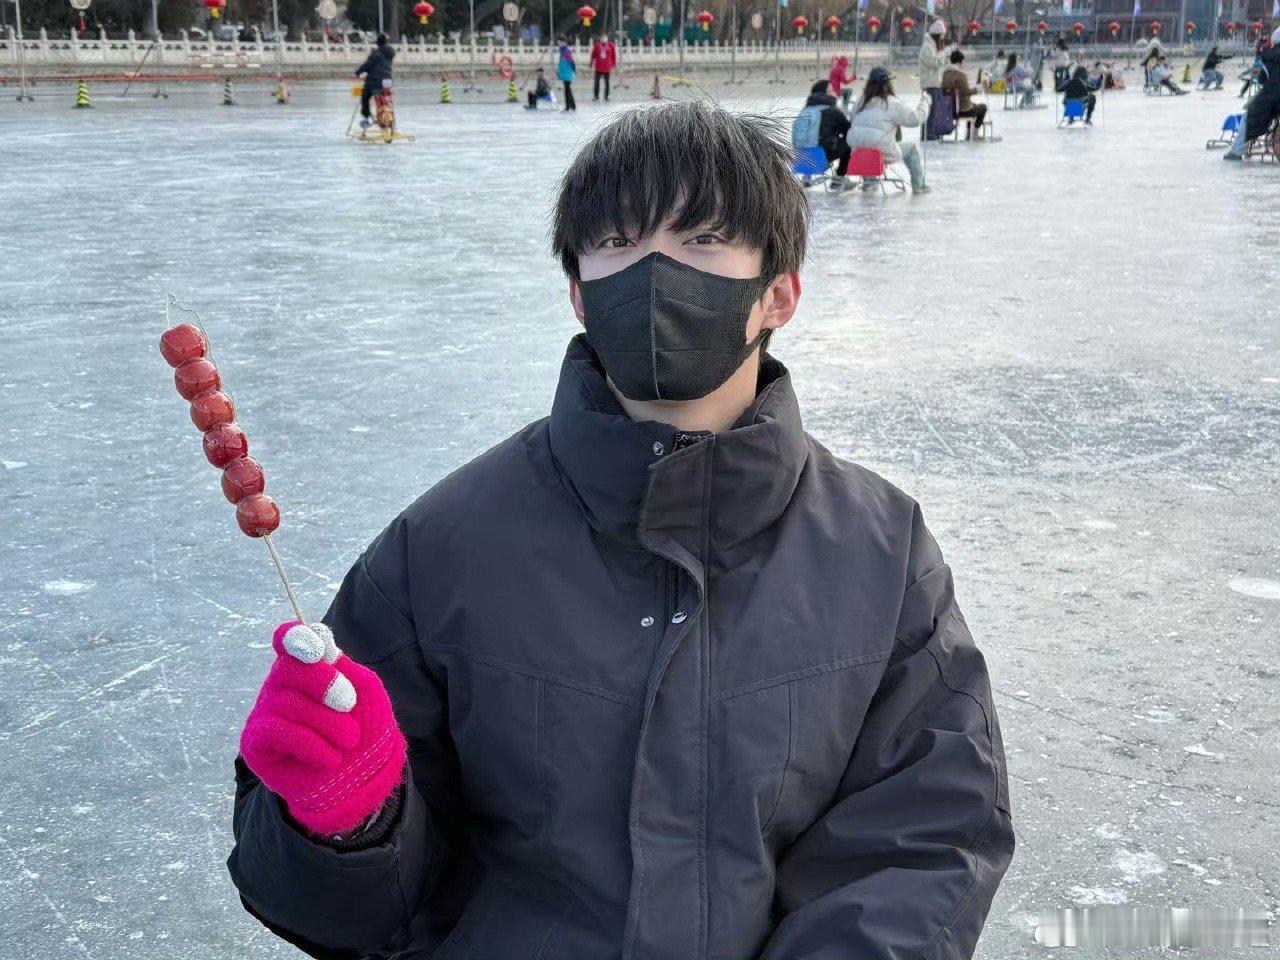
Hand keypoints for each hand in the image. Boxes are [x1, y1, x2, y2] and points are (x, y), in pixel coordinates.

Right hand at [241, 621, 405, 836]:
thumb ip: (348, 669)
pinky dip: (309, 744)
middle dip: (324, 683)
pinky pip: (275, 731)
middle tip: (348, 704)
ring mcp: (266, 711)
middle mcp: (282, 684)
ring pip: (287, 703)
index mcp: (307, 665)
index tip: (319, 650)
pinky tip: (329, 757)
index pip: (289, 638)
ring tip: (348, 741)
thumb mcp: (368, 695)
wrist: (358, 779)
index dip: (297, 637)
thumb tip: (324, 649)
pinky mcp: (256, 742)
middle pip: (289, 667)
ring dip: (326, 723)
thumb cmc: (364, 730)